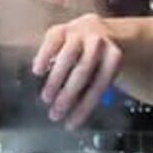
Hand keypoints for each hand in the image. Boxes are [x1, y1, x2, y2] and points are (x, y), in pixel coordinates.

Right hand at [32, 13, 122, 127]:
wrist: (95, 30)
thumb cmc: (96, 62)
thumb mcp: (101, 75)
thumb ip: (90, 91)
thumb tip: (72, 117)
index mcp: (113, 56)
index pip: (100, 84)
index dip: (85, 106)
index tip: (71, 123)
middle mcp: (99, 41)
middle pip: (83, 70)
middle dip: (68, 95)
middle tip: (55, 113)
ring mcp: (80, 32)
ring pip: (68, 56)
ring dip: (56, 80)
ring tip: (46, 98)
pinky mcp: (62, 28)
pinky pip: (52, 41)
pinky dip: (44, 56)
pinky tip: (38, 71)